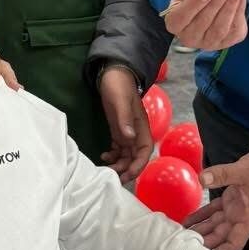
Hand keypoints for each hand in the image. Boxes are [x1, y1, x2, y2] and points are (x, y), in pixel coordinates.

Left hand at [99, 65, 153, 181]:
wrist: (113, 72)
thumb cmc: (118, 85)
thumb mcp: (120, 101)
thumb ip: (124, 119)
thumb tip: (129, 138)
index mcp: (141, 127)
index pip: (145, 152)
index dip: (138, 166)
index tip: (126, 175)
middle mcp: (136, 132)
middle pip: (135, 157)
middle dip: (126, 169)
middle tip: (111, 177)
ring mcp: (127, 131)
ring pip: (126, 155)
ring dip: (118, 164)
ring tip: (105, 168)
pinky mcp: (118, 129)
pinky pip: (119, 148)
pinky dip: (113, 156)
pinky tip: (103, 156)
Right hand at [164, 0, 248, 49]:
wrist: (211, 4)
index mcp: (174, 23)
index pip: (181, 17)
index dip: (195, 3)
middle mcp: (188, 38)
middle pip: (203, 22)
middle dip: (217, 2)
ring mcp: (207, 43)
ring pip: (219, 28)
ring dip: (229, 8)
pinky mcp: (225, 43)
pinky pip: (233, 31)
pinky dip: (238, 12)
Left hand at [188, 146, 248, 249]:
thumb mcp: (244, 170)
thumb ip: (223, 174)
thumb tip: (202, 178)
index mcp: (247, 217)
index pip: (234, 243)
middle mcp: (240, 217)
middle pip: (219, 237)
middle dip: (204, 244)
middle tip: (184, 249)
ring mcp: (235, 209)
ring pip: (214, 225)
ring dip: (199, 230)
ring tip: (180, 237)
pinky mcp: (230, 199)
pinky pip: (213, 210)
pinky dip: (201, 215)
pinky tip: (187, 220)